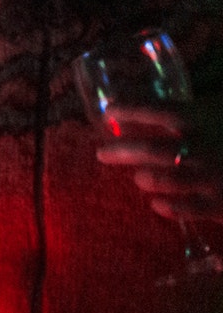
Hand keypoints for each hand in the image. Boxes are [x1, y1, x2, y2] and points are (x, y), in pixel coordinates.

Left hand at [97, 103, 222, 223]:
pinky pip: (185, 209)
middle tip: (101, 153)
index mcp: (204, 119)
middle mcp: (203, 148)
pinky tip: (157, 204)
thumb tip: (167, 103)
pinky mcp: (220, 205)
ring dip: (146, 179)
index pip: (158, 111)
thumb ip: (201, 108)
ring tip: (139, 178)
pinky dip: (167, 207)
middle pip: (151, 149)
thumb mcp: (222, 110)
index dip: (130, 111)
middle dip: (121, 151)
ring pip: (163, 180)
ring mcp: (211, 177)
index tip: (109, 112)